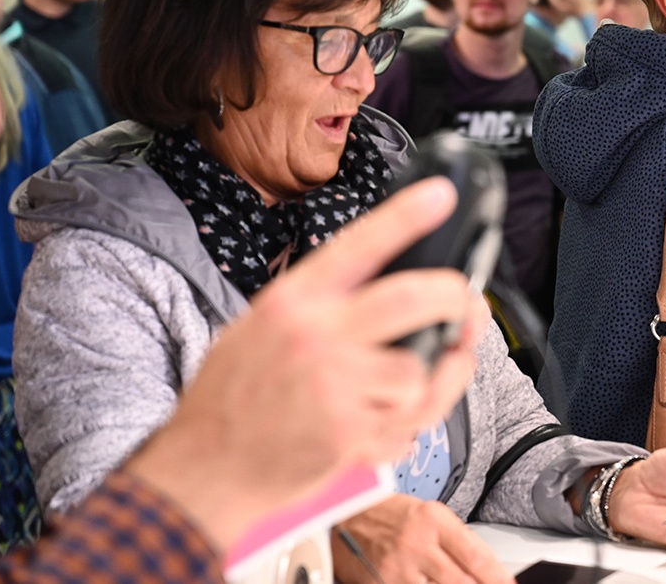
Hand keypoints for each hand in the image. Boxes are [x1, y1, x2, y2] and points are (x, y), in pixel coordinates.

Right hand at [126, 179, 485, 553]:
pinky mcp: (351, 437)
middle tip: (462, 302)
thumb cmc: (231, 399)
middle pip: (415, 298)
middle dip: (454, 297)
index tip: (442, 194)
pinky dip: (415, 419)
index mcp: (292, 302)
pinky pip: (412, 421)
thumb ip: (318, 303)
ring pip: (420, 369)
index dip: (407, 214)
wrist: (203, 471)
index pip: (361, 245)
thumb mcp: (261, 327)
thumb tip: (387, 279)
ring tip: (414, 378)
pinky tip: (396, 413)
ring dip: (431, 376)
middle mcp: (317, 338)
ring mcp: (336, 389)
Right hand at [333, 495, 512, 583]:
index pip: (476, 556)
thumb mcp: (430, 514)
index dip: (498, 577)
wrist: (346, 515)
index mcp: (434, 520)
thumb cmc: (389, 513)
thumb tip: (485, 567)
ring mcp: (399, 569)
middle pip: (462, 581)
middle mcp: (417, 544)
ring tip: (456, 582)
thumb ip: (457, 540)